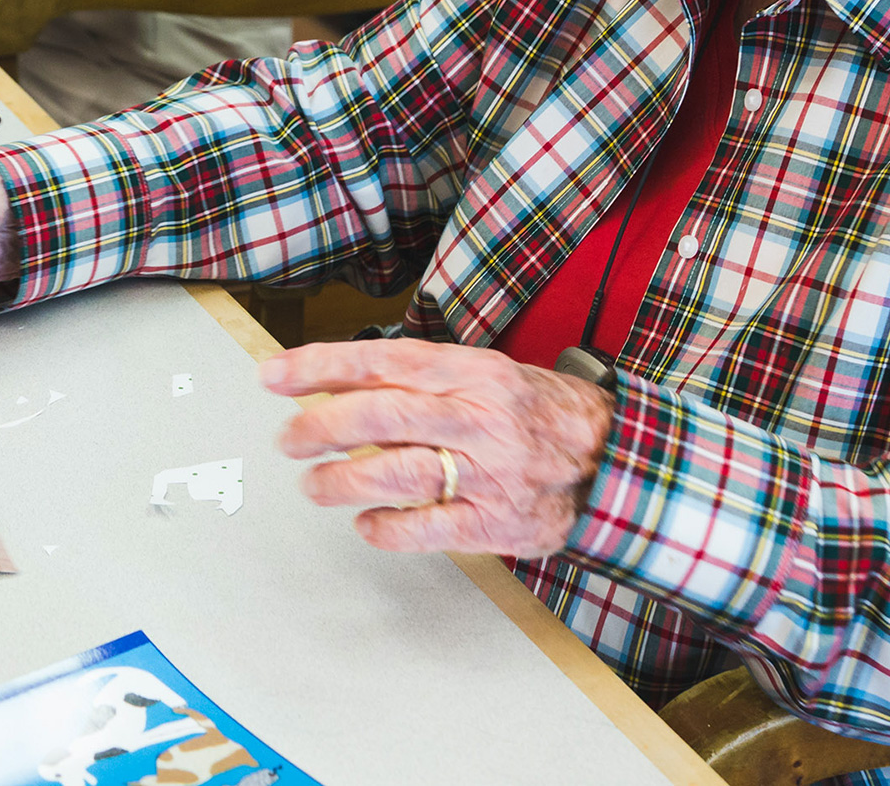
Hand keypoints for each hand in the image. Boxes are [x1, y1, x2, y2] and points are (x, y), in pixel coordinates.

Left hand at [263, 339, 613, 557]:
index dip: (320, 367)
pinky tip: (366, 523)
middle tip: (288, 438)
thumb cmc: (539, 414)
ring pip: (398, 473)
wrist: (615, 460)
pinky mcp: (497, 523)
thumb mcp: (487, 374)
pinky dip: (387, 528)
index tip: (274, 376)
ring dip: (343, 481)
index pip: (382, 361)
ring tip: (315, 484)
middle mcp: (480, 417)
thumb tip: (338, 387)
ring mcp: (490, 472)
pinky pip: (428, 528)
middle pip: (381, 414)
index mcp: (474, 371)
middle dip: (321, 425)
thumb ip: (422, 381)